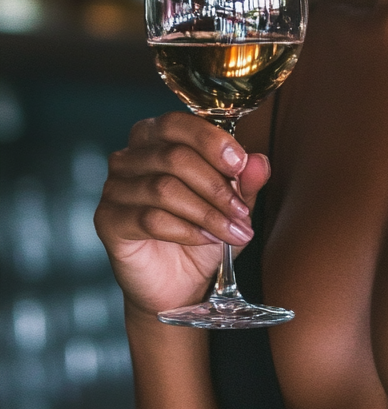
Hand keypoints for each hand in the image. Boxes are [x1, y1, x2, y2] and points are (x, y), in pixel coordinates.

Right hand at [95, 112, 270, 318]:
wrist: (179, 284)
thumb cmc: (202, 234)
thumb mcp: (233, 205)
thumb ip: (245, 181)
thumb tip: (258, 161)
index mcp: (155, 138)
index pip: (178, 124)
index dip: (211, 141)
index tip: (240, 165)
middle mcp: (128, 157)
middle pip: (174, 156)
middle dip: (216, 186)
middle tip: (241, 212)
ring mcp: (114, 188)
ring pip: (164, 188)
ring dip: (206, 212)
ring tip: (231, 231)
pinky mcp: (107, 221)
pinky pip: (149, 218)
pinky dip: (186, 230)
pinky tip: (205, 240)